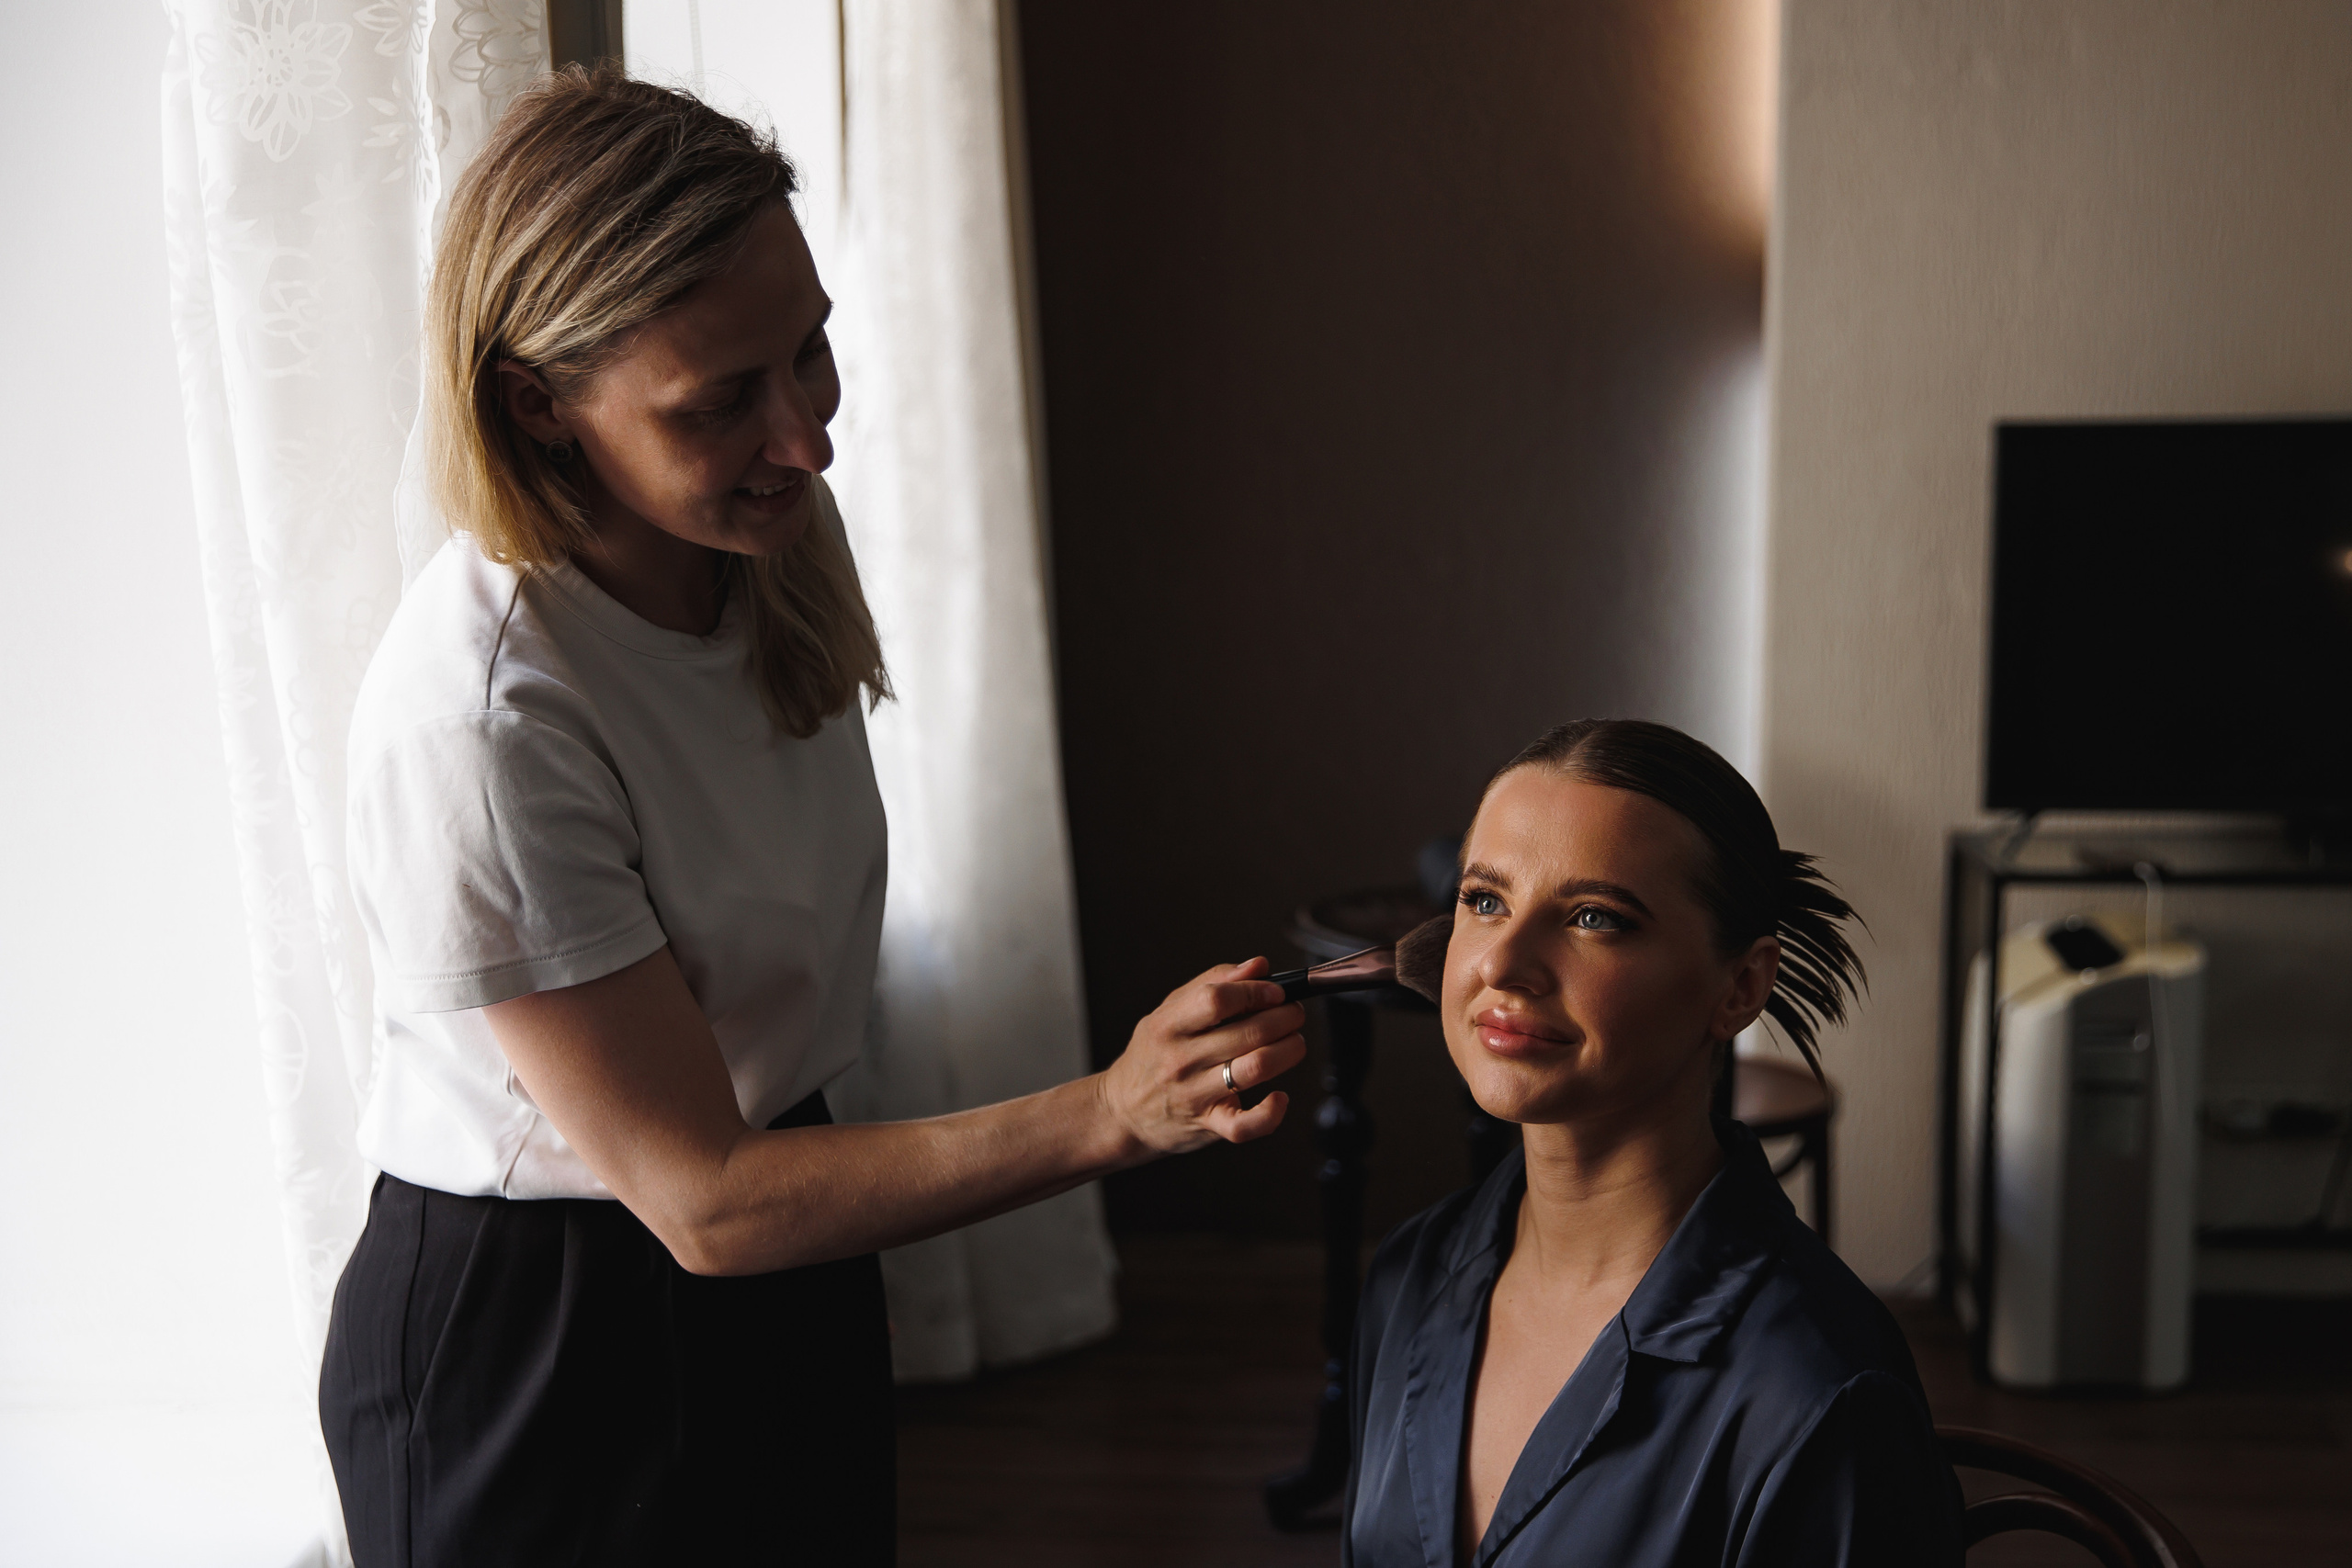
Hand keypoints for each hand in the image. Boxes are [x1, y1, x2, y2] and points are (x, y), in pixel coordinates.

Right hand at [1099, 957, 1308, 1156]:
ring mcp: (1194, 1094)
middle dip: (1285, 1017)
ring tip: (1294, 1042)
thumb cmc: (1152, 1056)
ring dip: (1289, 1050)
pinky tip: (1280, 1097)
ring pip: (1256, 1068)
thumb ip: (1213, 983)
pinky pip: (1246, 1125)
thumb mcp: (1168, 1012)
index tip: (1275, 991)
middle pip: (1248, 1032)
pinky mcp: (1208, 1125)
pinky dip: (1271, 1113)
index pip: (1217, 999)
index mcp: (1168, 1026)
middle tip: (1293, 1013)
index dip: (1255, 991)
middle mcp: (1180, 1060)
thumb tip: (1259, 966)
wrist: (1122, 1112)